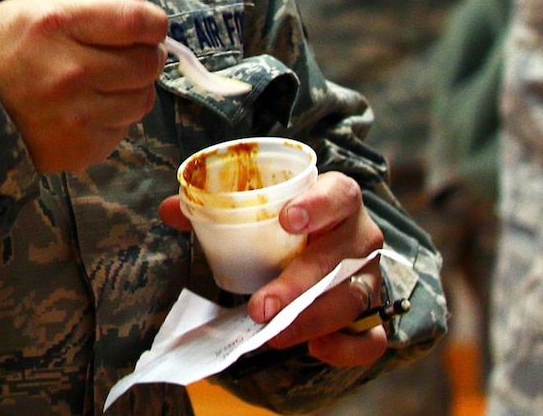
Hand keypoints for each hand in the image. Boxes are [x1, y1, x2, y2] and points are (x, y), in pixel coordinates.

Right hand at [0, 0, 167, 171]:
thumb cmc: (3, 49)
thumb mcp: (38, 8)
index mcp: (57, 25)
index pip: (136, 21)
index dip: (153, 21)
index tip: (147, 24)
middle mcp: (71, 72)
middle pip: (147, 62)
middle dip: (146, 54)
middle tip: (128, 53)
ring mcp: (77, 115)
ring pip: (143, 99)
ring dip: (134, 87)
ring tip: (108, 81)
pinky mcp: (82, 148)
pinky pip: (124, 129)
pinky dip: (115, 117)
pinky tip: (90, 107)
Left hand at [159, 171, 387, 367]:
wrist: (327, 245)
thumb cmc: (289, 223)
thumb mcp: (260, 208)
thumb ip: (216, 206)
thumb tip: (170, 209)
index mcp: (338, 199)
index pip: (339, 194)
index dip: (318, 205)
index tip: (286, 219)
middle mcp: (361, 236)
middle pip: (339, 258)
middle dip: (299, 284)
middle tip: (261, 306)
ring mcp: (369, 276)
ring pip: (352, 299)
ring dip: (312, 320)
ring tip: (273, 333)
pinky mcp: (372, 313)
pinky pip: (371, 338)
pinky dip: (346, 348)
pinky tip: (316, 349)